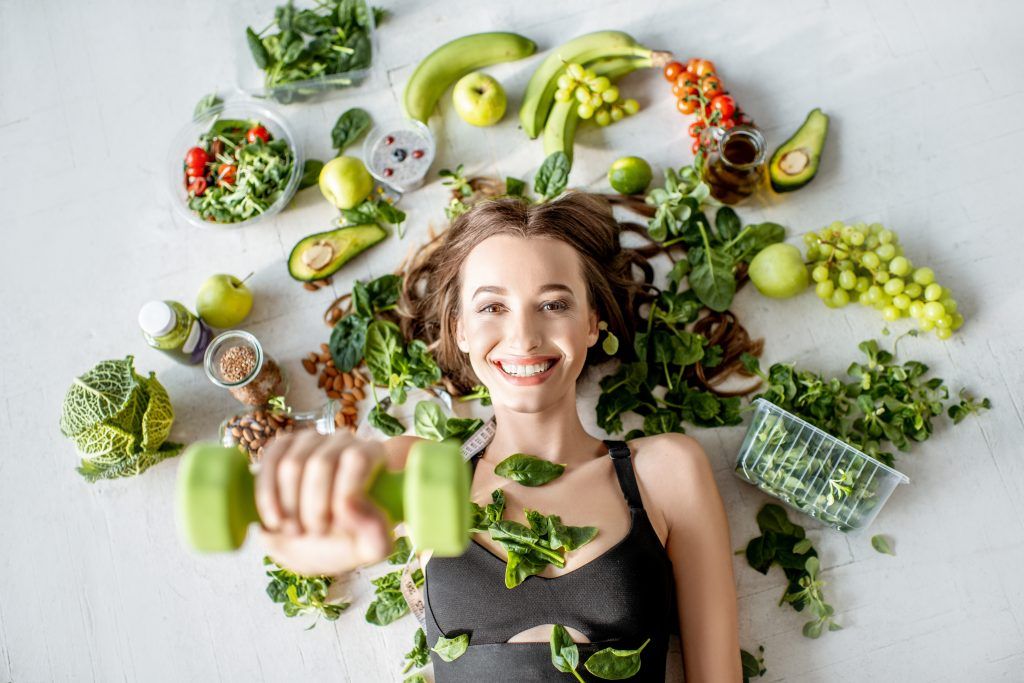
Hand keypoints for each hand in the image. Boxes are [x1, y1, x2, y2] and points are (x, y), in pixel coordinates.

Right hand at [255, 431, 391, 576]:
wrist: (318, 540)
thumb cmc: (349, 539)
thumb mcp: (370, 548)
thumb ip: (377, 538)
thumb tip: (354, 509)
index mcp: (372, 454)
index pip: (356, 458)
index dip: (343, 494)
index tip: (337, 527)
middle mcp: (343, 440)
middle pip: (321, 463)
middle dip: (314, 506)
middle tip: (316, 533)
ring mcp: (311, 440)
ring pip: (291, 464)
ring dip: (289, 505)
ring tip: (296, 531)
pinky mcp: (283, 446)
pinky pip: (269, 461)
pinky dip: (267, 495)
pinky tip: (275, 520)